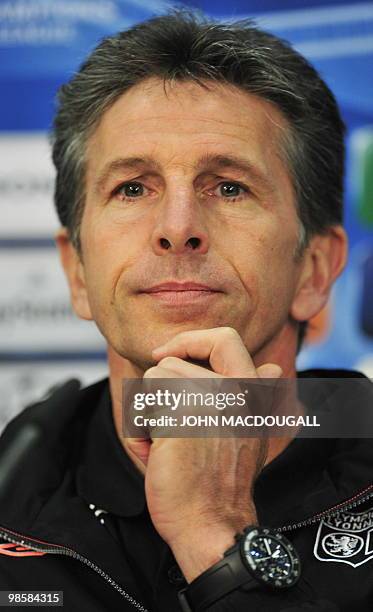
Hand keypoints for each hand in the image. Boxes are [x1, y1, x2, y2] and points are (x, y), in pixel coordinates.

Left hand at [128, 327, 281, 580]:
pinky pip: (139, 407)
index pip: (224, 339)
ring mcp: (208, 400)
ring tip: (171, 445)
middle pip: (170, 365)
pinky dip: (139, 432)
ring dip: (150, 415)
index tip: (167, 354)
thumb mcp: (251, 433)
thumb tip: (273, 369)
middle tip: (177, 434)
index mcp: (253, 392)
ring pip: (151, 381)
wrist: (212, 523)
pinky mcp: (181, 415)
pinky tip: (159, 455)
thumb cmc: (222, 480)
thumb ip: (258, 397)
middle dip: (161, 397)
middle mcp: (234, 390)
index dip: (191, 341)